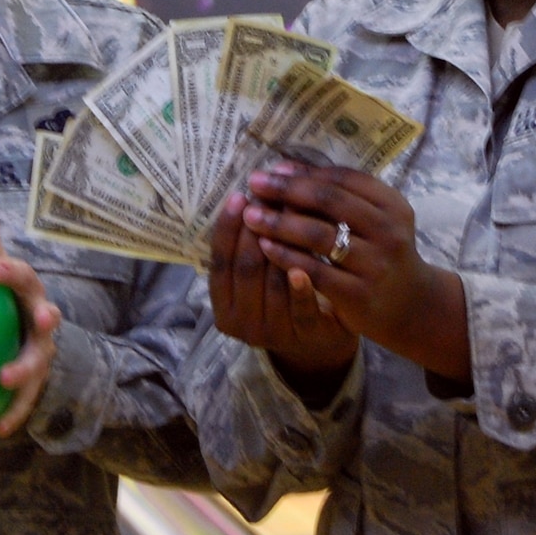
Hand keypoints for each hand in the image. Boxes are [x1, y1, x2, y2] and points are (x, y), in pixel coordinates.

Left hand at [0, 196, 61, 435]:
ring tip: (5, 378)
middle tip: (42, 318)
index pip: (22, 276)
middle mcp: (40, 321)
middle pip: (46, 317)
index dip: (10, 270)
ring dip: (25, 368)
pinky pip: (25, 401)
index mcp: (27, 292)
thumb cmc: (4, 297)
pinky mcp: (33, 383)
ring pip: (38, 361)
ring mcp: (40, 353)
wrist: (29, 338)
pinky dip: (14, 414)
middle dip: (44, 318)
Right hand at [210, 190, 357, 381]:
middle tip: (270, 195)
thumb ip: (247, 248)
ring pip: (273, 283)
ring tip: (295, 210)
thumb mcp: (257, 279)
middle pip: (246, 269)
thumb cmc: (282, 299)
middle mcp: (242, 324)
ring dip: (283, 244)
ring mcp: (273, 334)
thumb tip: (249, 192)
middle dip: (257, 228)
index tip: (238, 196)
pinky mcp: (304, 337)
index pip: (220, 263)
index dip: (227, 229)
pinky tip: (302, 267)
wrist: (315, 342)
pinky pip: (300, 310)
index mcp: (223, 308)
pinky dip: (300, 288)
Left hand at [242, 162, 469, 381]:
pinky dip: (286, 256)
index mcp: (392, 205)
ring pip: (319, 235)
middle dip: (287, 190)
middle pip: (329, 202)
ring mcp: (376, 264)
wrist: (409, 305)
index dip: (305, 172)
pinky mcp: (359, 294)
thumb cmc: (379, 253)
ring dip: (280, 222)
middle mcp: (388, 231)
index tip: (272, 169)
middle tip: (255, 184)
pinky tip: (265, 247)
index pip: (344, 179)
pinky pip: (315, 270)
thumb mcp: (372, 220)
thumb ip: (337, 196)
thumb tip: (285, 169)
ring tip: (252, 215)